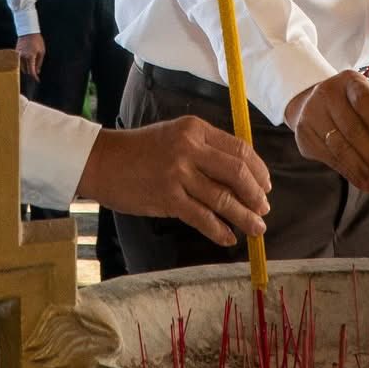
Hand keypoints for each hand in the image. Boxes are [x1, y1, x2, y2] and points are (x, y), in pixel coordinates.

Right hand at [16, 32, 44, 79]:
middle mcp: (22, 57)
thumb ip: (39, 63)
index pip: (31, 71)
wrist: (28, 31)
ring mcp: (18, 55)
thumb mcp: (42, 52)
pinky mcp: (15, 53)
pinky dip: (23, 62)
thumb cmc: (37, 41)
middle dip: (31, 71)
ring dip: (27, 66)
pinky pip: (19, 61)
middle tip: (36, 69)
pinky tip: (28, 58)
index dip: (34, 77)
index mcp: (30, 57)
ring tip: (32, 60)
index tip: (37, 80)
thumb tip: (37, 71)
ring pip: (22, 66)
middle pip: (26, 70)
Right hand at [76, 118, 271, 247]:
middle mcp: (190, 148)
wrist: (102, 161)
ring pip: (223, 198)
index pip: (240, 149)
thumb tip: (240, 177)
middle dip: (256, 195)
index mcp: (195, 129)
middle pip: (237, 173)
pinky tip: (228, 238)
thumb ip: (204, 150)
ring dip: (244, 217)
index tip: (266, 186)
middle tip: (263, 209)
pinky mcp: (167, 197)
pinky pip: (202, 217)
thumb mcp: (175, 136)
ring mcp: (178, 173)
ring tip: (256, 229)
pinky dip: (219, 230)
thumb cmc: (139, 150)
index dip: (258, 171)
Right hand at [286, 70, 368, 199]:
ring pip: (340, 149)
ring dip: (364, 172)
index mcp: (350, 82)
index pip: (365, 102)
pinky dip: (352, 175)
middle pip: (352, 130)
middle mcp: (327, 95)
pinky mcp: (305, 138)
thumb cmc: (350, 106)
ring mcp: (312, 116)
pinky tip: (366, 184)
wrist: (311, 104)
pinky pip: (332, 160)